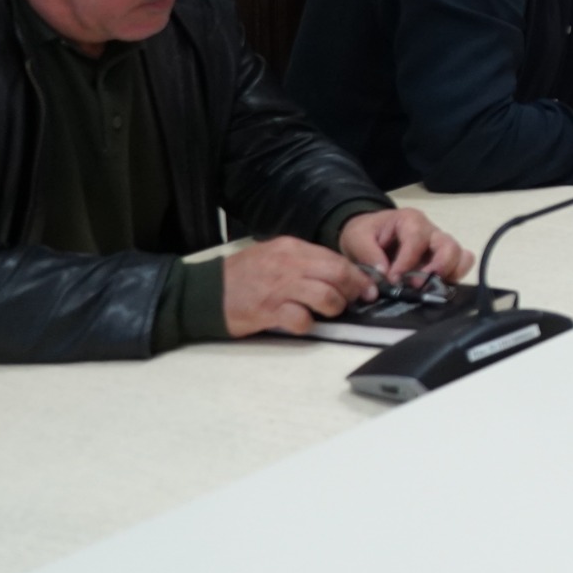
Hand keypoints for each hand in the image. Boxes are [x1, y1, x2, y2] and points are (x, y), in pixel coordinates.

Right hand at [221, 236, 373, 336]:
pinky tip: (301, 323)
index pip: (336, 259)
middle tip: (355, 302)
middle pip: (338, 274)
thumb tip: (338, 274)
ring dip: (334, 307)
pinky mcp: (268, 311)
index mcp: (292, 248)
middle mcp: (289, 264)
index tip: (368, 288)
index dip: (358, 275)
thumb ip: (304, 262)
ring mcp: (279, 288)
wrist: (204, 291)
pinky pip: (301, 319)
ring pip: (326, 296)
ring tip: (328, 313)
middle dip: (353, 291)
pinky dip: (308, 324)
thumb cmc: (243, 276)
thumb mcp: (275, 256)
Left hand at [337, 208, 472, 284]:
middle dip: (437, 267)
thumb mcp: (357, 237)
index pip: (416, 239)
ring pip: (460, 256)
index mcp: (410, 221)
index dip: (407, 261)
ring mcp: (440, 246)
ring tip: (429, 289)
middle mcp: (431, 232)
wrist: (370, 235)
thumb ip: (368, 254)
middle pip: (448, 245)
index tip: (394, 280)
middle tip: (417, 285)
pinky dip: (456, 275)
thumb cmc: (366, 233)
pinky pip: (463, 264)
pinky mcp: (445, 260)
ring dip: (448, 274)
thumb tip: (383, 275)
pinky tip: (439, 287)